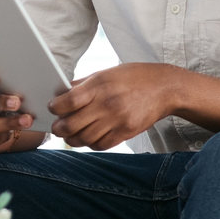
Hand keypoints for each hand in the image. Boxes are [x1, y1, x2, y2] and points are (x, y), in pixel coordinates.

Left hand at [50, 63, 180, 149]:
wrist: (166, 87)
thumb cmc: (134, 77)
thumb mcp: (107, 72)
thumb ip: (83, 84)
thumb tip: (60, 93)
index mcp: (100, 85)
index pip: (68, 102)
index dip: (55, 108)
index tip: (53, 108)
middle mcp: (108, 103)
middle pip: (72, 125)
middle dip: (59, 129)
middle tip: (57, 127)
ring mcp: (118, 120)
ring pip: (84, 139)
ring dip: (72, 139)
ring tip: (70, 135)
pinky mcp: (127, 132)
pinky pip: (101, 145)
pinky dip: (90, 144)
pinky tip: (88, 138)